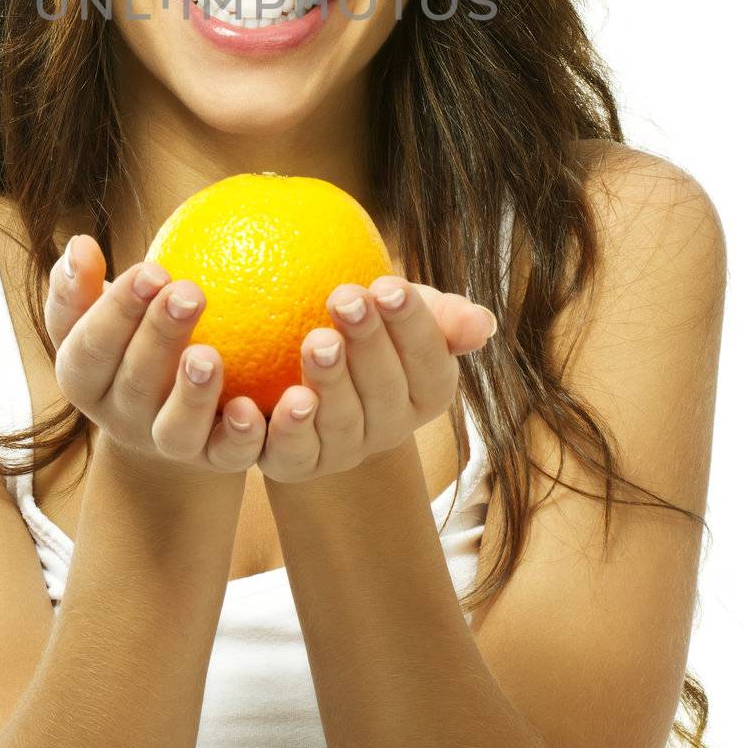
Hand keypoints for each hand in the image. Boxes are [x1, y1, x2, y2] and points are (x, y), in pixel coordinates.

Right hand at [44, 234, 266, 478]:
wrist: (164, 415)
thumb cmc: (129, 341)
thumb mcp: (96, 314)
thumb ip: (80, 284)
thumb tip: (80, 244)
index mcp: (84, 378)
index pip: (90, 346)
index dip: (116, 310)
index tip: (152, 269)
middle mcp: (121, 416)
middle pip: (135, 382)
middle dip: (159, 336)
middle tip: (188, 293)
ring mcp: (167, 444)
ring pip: (175, 430)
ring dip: (194, 394)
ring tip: (210, 356)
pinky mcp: (213, 461)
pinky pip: (227, 455)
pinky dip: (241, 436)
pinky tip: (255, 408)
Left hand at [251, 277, 497, 483]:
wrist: (299, 370)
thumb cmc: (364, 326)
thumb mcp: (400, 311)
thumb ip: (443, 317)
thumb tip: (482, 324)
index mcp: (425, 392)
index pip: (429, 362)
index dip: (412, 326)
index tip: (388, 285)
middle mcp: (388, 429)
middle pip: (384, 391)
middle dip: (368, 344)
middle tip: (347, 299)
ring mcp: (341, 450)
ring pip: (339, 422)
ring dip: (328, 382)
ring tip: (315, 342)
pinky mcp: (294, 463)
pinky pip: (289, 453)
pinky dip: (281, 429)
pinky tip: (266, 401)